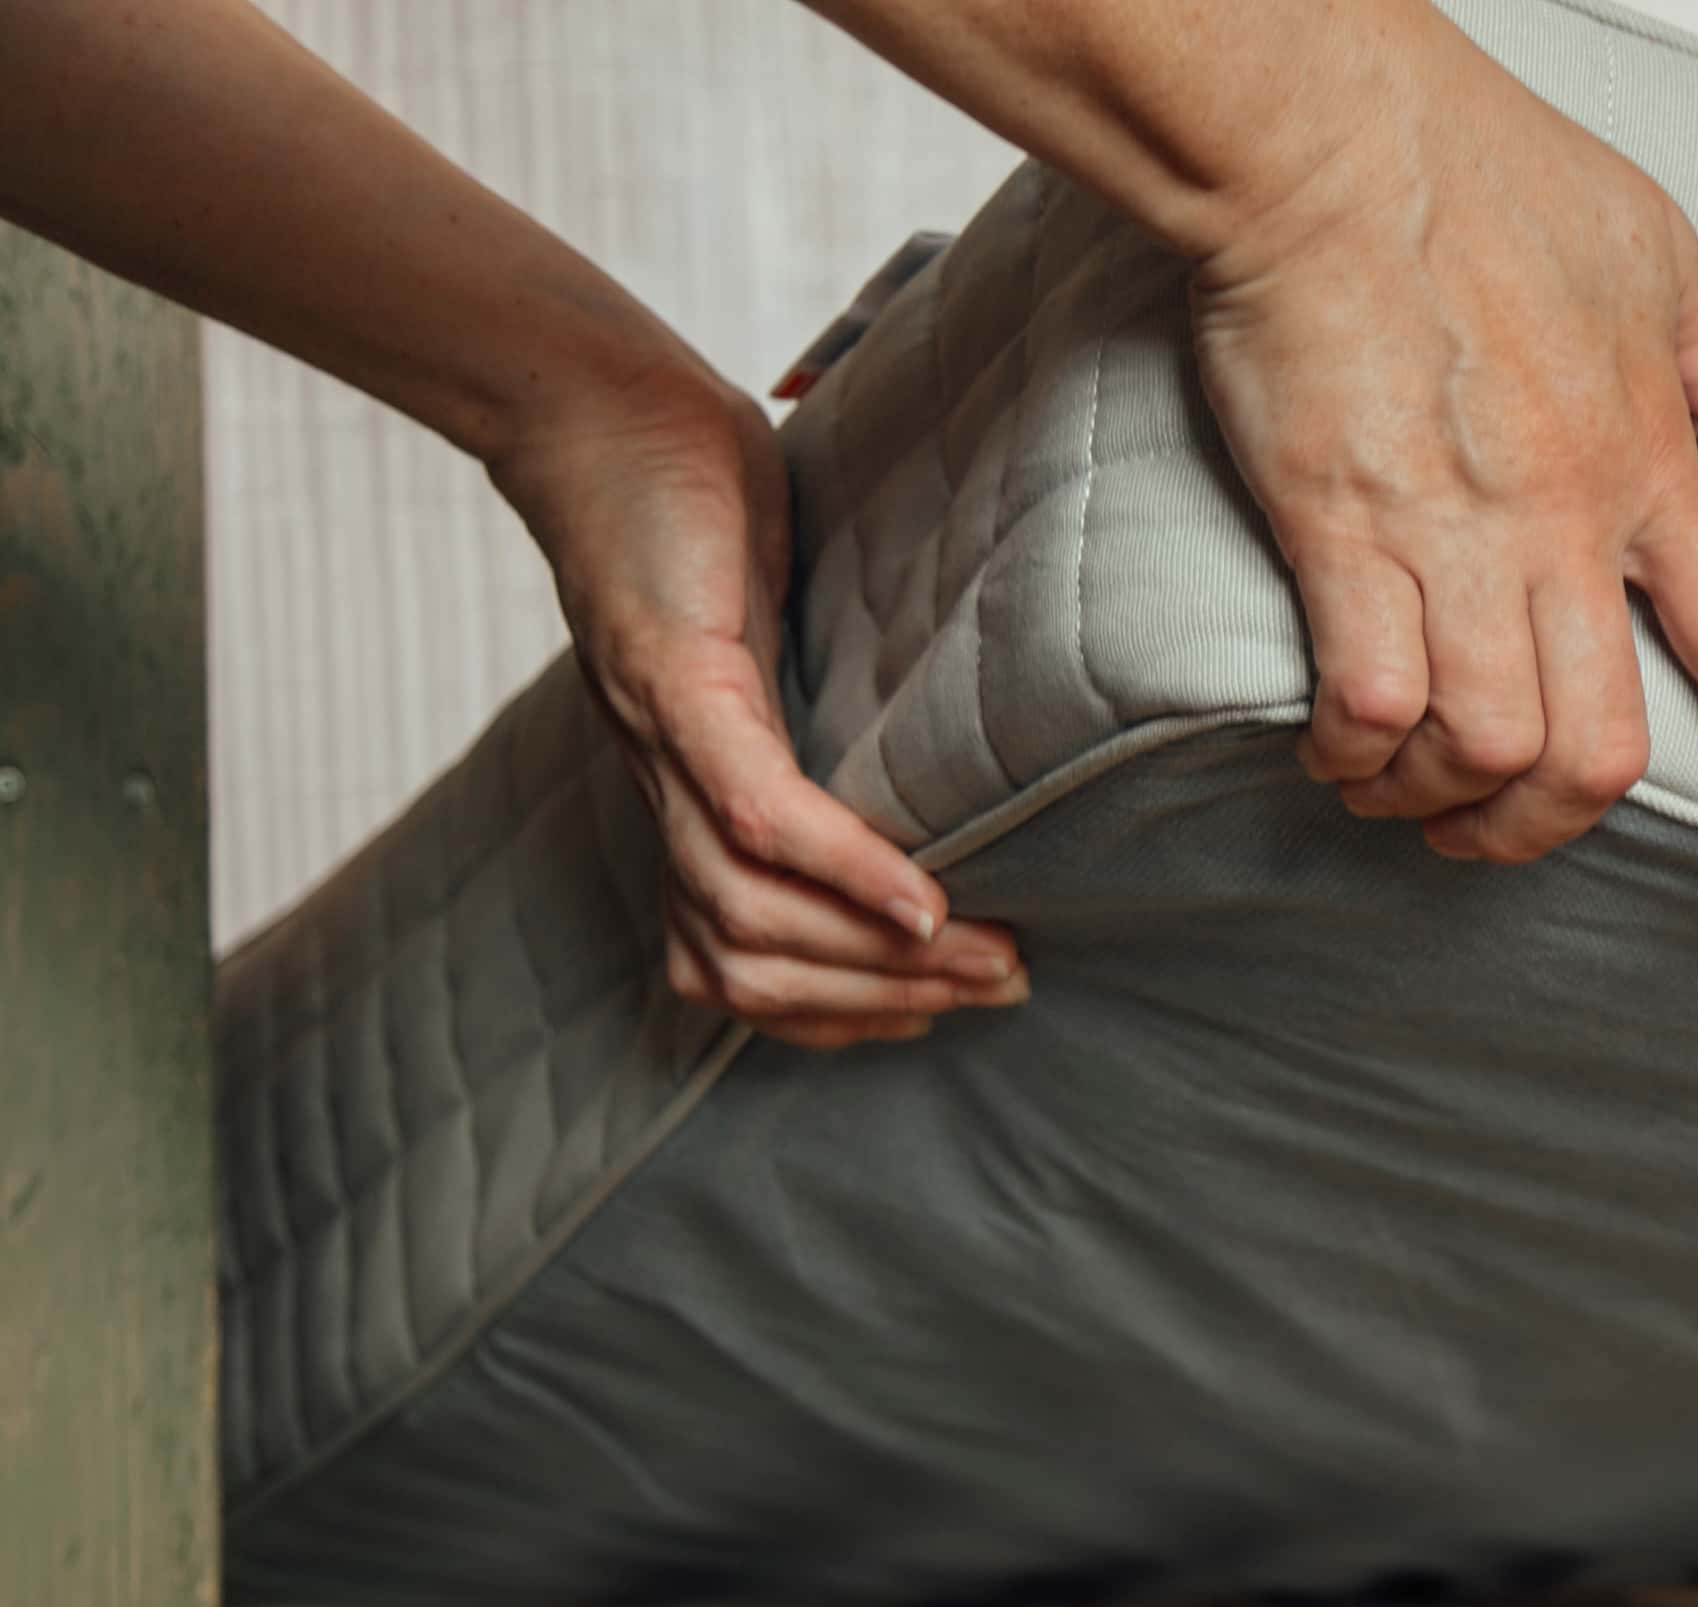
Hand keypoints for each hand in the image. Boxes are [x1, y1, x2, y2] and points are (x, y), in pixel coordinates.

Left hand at [492, 364, 1030, 1045]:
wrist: (596, 399)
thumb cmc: (695, 508)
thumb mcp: (767, 636)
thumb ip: (815, 712)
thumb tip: (923, 760)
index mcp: (683, 794)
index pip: (732, 963)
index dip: (834, 1011)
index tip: (941, 1002)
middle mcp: (662, 788)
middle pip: (744, 965)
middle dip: (878, 1001)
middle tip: (995, 987)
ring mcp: (660, 741)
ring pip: (747, 918)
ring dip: (876, 959)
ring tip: (979, 954)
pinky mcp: (674, 680)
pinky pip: (756, 813)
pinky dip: (843, 870)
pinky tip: (919, 900)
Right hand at [1183, 1, 1697, 904]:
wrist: (1332, 139)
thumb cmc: (1485, 177)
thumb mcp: (1662, 257)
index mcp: (1654, 471)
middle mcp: (1568, 528)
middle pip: (1605, 752)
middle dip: (1556, 825)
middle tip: (1504, 824)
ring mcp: (1458, 536)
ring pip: (1493, 751)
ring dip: (1447, 803)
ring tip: (1406, 790)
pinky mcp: (1346, 530)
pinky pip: (1372, 705)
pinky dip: (1356, 756)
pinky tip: (1337, 747)